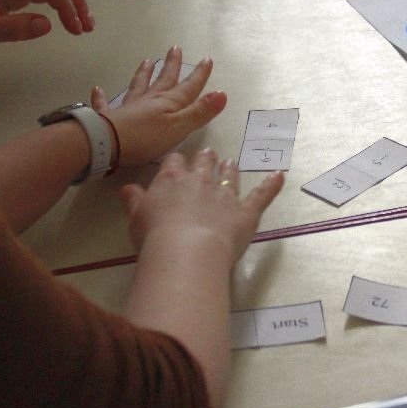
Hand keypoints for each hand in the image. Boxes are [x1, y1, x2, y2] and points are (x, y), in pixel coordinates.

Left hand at [91, 46, 226, 166]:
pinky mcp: (108, 117)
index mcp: (169, 103)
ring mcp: (129, 107)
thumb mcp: (179, 127)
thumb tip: (222, 93)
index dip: (199, 75)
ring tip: (147, 61)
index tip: (207, 59)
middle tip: (175, 49)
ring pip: (139, 86)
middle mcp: (150, 100)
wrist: (107, 143)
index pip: (188, 86)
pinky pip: (105, 103)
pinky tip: (98, 88)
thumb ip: (199, 112)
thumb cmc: (146, 138)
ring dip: (144, 73)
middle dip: (172, 65)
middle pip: (164, 79)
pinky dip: (102, 96)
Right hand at [118, 150, 283, 266]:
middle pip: (203, 163)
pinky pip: (262, 195)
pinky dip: (272, 184)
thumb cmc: (155, 237)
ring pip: (229, 175)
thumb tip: (126, 188)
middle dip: (205, 159)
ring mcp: (225, 195)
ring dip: (229, 168)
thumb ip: (134, 200)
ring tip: (230, 162)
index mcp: (171, 180)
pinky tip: (280, 175)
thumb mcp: (136, 217)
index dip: (177, 163)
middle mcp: (199, 181)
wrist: (185, 251)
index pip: (174, 163)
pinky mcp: (246, 211)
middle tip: (208, 155)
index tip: (178, 164)